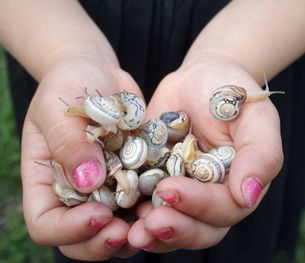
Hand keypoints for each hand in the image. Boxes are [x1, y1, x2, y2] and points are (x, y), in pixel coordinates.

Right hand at [21, 55, 141, 259]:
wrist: (97, 74)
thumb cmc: (68, 85)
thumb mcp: (58, 109)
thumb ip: (68, 144)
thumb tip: (88, 183)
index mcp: (46, 183)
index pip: (46, 225)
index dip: (70, 230)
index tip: (99, 214)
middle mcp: (76, 193)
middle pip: (82, 239)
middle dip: (104, 242)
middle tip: (128, 232)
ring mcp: (105, 189)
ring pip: (116, 228)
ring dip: (134, 232)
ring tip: (154, 220)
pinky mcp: (131, 179)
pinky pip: (142, 203)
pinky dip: (155, 208)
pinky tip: (169, 200)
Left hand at [127, 52, 283, 251]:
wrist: (197, 80)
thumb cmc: (229, 90)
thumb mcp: (253, 113)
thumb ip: (261, 153)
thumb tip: (248, 196)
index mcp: (237, 183)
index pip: (225, 209)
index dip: (200, 206)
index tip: (170, 190)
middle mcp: (211, 194)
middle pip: (200, 229)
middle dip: (176, 229)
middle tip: (150, 224)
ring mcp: (182, 190)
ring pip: (173, 225)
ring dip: (153, 234)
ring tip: (133, 232)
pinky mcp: (156, 181)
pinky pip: (146, 206)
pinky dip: (133, 216)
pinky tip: (119, 215)